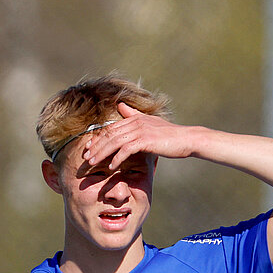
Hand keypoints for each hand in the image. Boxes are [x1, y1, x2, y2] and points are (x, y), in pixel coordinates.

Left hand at [77, 102, 199, 171]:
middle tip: (85, 157)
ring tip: (92, 163)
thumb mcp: (150, 123)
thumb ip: (134, 115)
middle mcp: (135, 122)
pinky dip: (117, 158)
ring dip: (101, 153)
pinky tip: (110, 167)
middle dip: (95, 146)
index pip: (111, 128)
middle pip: (109, 135)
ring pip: (114, 142)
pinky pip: (126, 150)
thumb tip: (121, 105)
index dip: (98, 138)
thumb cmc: (170, 135)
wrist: (186, 139)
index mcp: (134, 118)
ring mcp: (140, 130)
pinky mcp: (145, 140)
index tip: (88, 147)